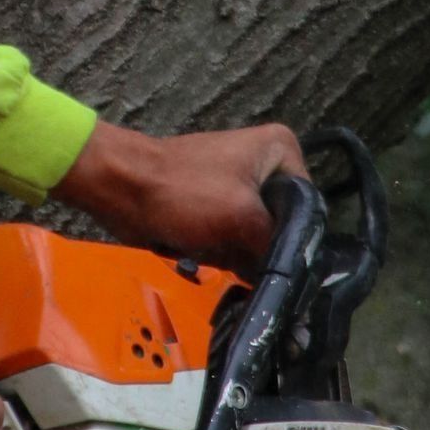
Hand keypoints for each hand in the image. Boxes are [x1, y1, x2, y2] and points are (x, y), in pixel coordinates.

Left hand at [54, 116, 306, 276]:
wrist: (120, 188)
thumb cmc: (182, 192)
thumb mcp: (242, 218)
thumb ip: (276, 247)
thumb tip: (293, 280)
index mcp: (280, 149)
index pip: (309, 208)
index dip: (296, 241)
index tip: (284, 270)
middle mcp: (266, 164)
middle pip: (284, 225)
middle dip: (265, 251)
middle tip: (248, 267)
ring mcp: (240, 186)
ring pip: (258, 238)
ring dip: (241, 257)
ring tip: (218, 255)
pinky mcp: (216, 206)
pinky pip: (234, 240)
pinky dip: (224, 255)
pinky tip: (205, 255)